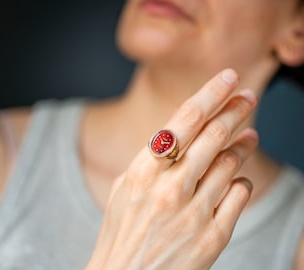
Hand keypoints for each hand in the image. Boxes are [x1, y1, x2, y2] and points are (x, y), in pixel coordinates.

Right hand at [86, 69, 257, 269]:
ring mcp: (193, 214)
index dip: (210, 94)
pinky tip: (237, 178)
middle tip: (247, 97)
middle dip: (234, 110)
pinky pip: (238, 196)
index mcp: (143, 172)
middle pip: (212, 135)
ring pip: (230, 164)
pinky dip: (241, 182)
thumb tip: (182, 136)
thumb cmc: (123, 229)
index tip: (228, 78)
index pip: (184, 120)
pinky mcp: (212, 237)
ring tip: (250, 134)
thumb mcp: (127, 187)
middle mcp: (169, 189)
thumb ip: (153, 160)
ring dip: (243, 144)